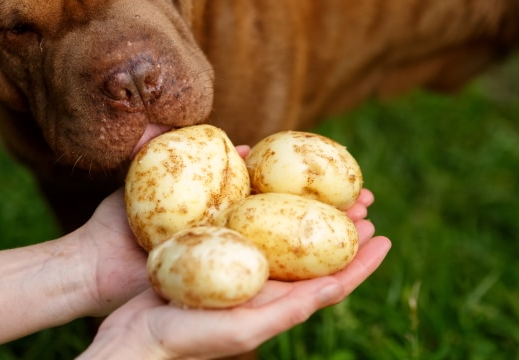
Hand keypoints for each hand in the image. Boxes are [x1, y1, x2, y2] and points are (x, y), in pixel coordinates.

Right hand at [79, 189, 390, 359]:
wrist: (134, 335)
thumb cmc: (186, 339)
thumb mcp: (243, 329)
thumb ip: (288, 311)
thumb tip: (337, 287)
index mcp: (276, 304)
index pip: (329, 281)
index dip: (360, 260)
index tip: (384, 234)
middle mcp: (260, 283)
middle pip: (309, 249)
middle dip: (337, 224)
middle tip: (360, 197)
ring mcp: (235, 266)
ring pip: (277, 230)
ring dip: (302, 207)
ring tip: (322, 183)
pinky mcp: (208, 251)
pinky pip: (238, 219)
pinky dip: (253, 199)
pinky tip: (257, 179)